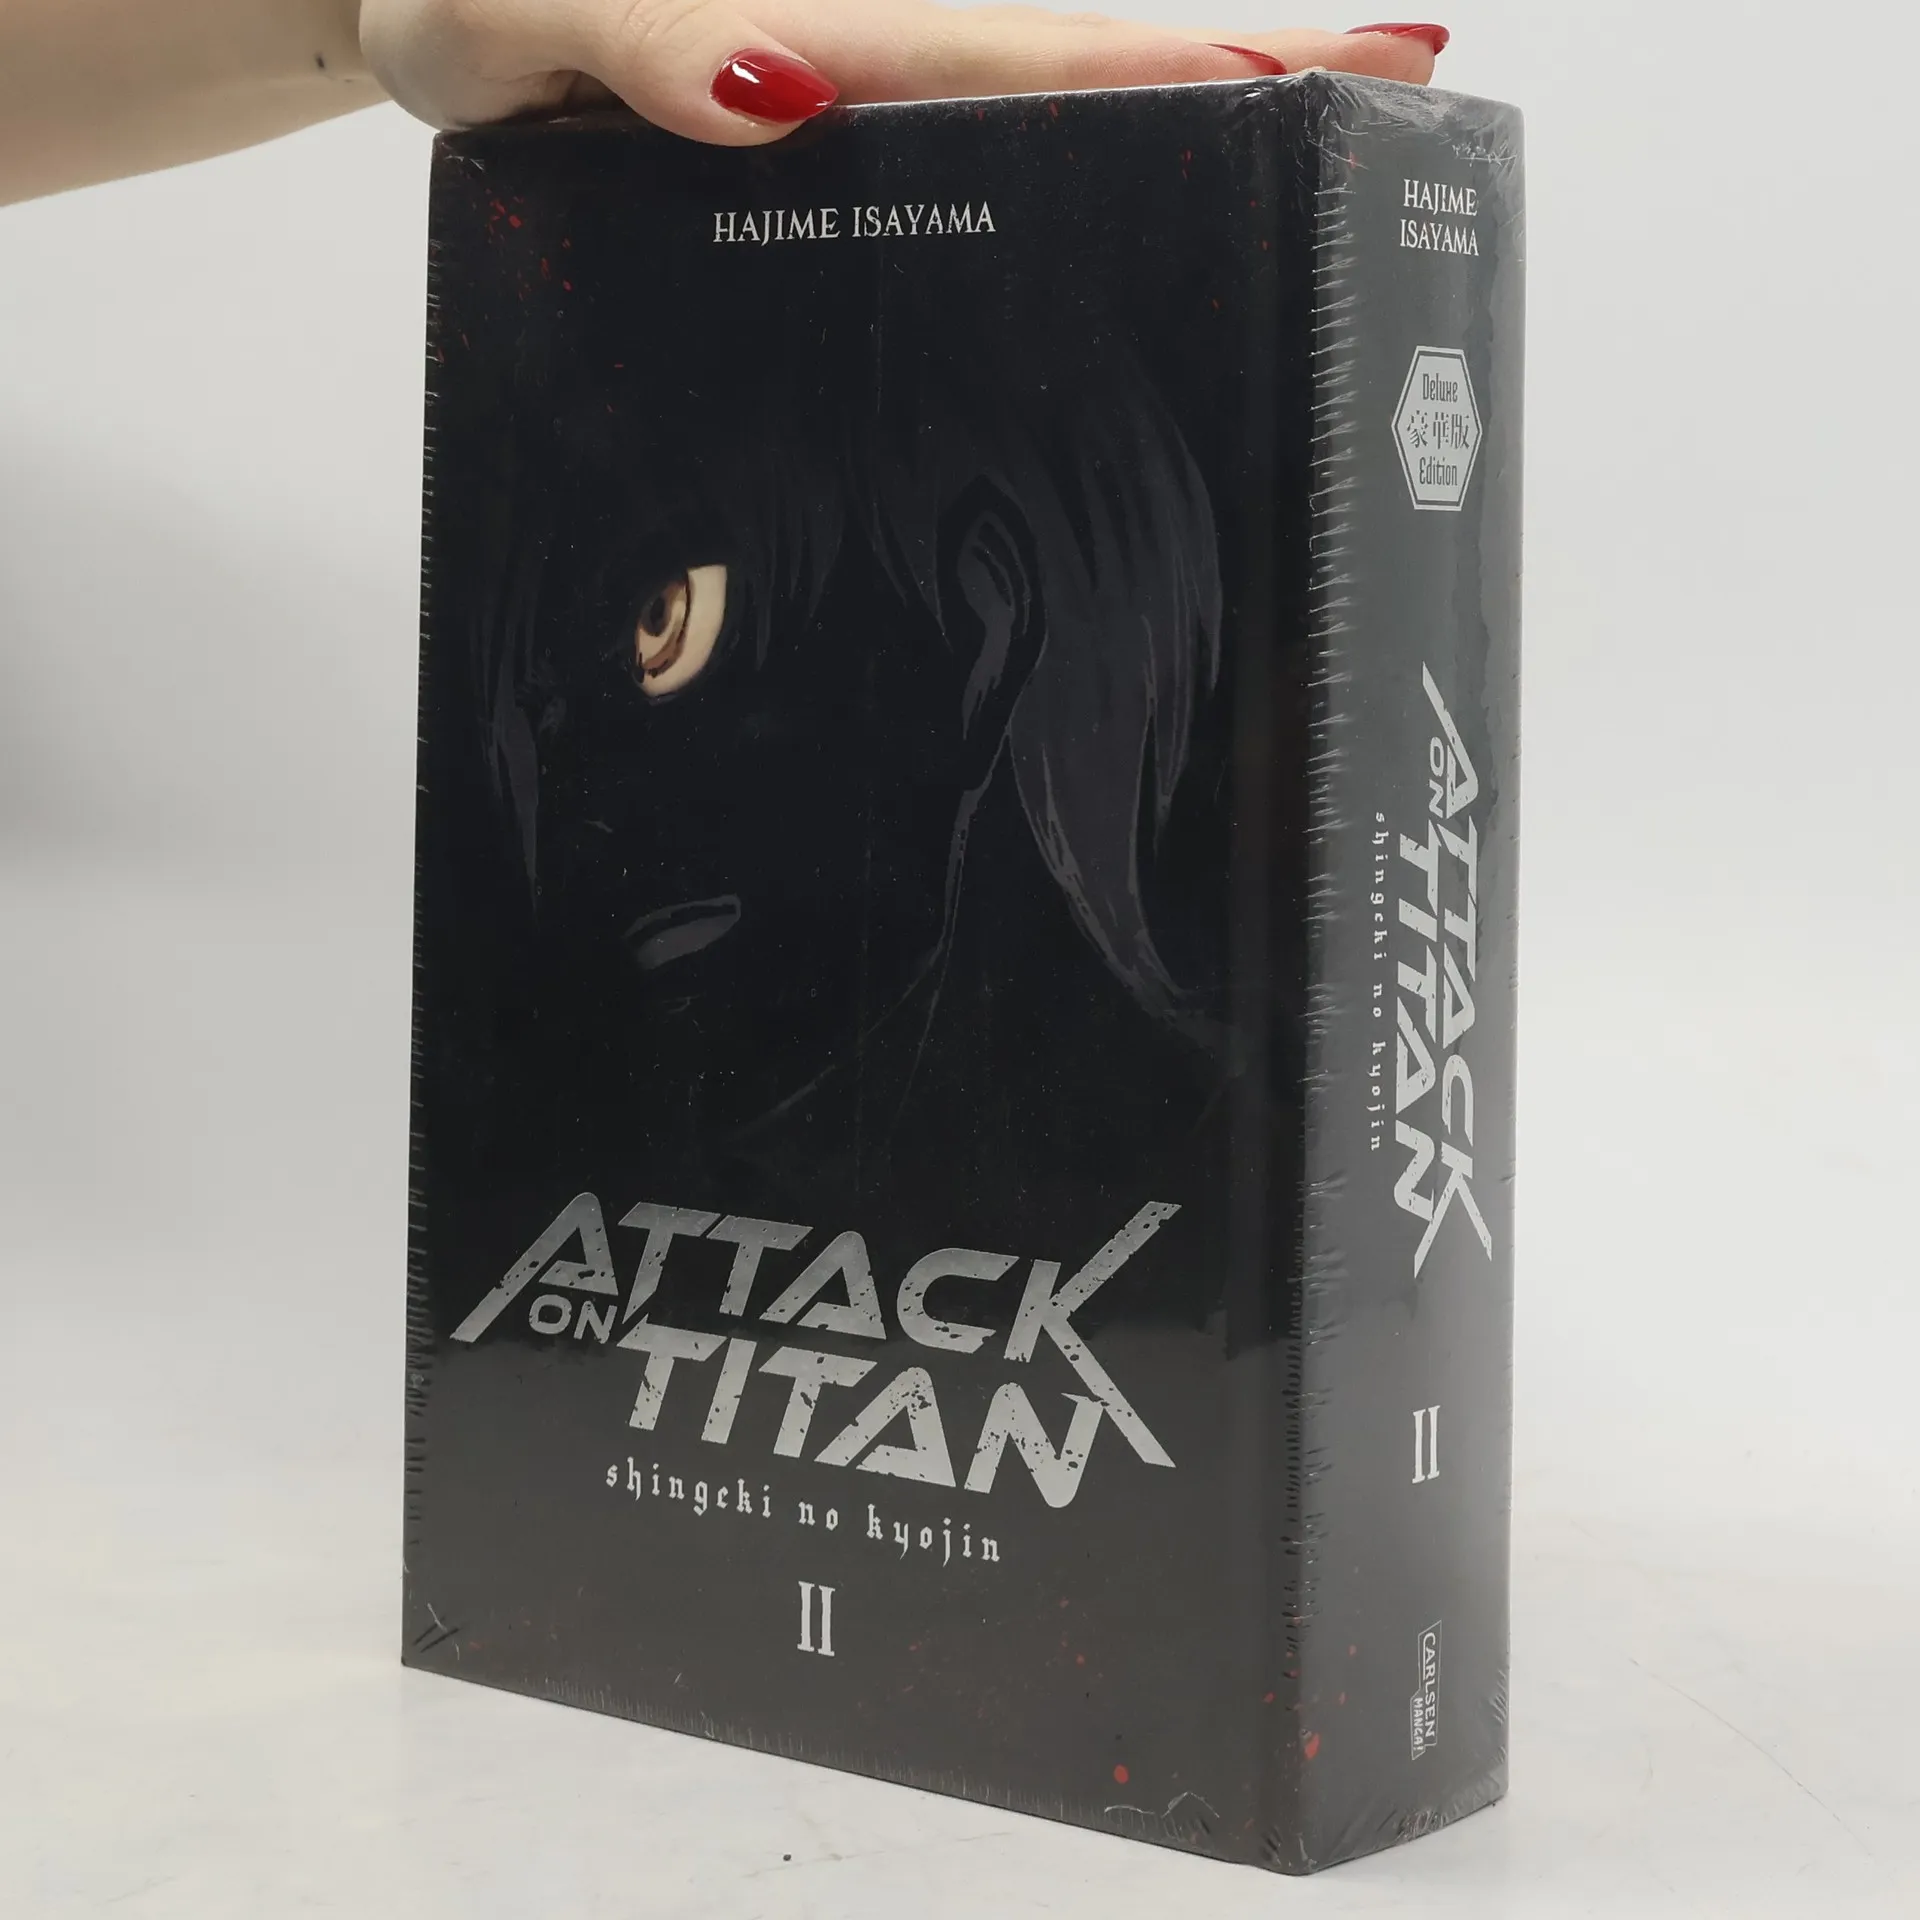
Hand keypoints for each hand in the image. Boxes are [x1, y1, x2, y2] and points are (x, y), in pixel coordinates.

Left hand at [358, 2, 1445, 143]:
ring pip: (1031, 116)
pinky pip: (958, 167)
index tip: (1329, 61)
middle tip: (1400, 87)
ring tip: (1315, 145)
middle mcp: (856, 54)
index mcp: (816, 18)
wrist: (428, 19)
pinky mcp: (822, 147)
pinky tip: (1125, 212)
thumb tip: (783, 85)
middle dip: (1236, 70)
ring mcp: (851, 103)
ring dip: (1172, 124)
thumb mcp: (500, 8)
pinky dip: (1056, 176)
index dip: (1169, 56)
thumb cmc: (457, 2)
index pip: (1017, 41)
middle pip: (1068, 67)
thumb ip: (621, 27)